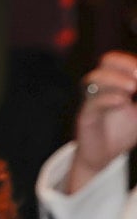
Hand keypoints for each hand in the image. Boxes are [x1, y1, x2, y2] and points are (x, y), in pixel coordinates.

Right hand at [67, 51, 136, 192]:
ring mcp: (92, 101)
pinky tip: (123, 102)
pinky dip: (108, 99)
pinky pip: (92, 102)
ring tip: (133, 88)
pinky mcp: (85, 117)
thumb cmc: (123, 132)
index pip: (121, 61)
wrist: (104, 157)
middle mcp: (102, 88)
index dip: (131, 62)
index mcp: (116, 82)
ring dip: (115, 79)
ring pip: (94, 79)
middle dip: (124, 64)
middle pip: (106, 61)